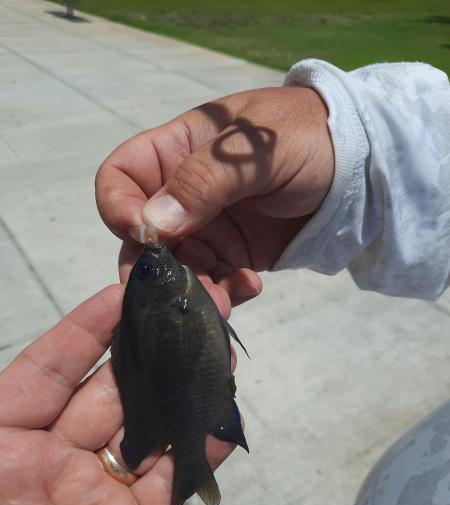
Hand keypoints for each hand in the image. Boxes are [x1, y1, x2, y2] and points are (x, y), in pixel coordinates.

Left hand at [0, 286, 234, 504]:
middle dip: (149, 352)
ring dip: (182, 393)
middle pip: (108, 391)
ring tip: (217, 355)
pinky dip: (199, 451)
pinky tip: (222, 420)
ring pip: (146, 429)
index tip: (123, 294)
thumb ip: (2, 415)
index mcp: (3, 441)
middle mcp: (49, 458)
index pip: (48, 369)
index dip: (84, 330)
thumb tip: (41, 369)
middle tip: (190, 315)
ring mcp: (95, 492)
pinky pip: (170, 482)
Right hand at [96, 86, 333, 303]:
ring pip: (176, 269)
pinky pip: (213, 283)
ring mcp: (208, 228)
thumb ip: (204, 183)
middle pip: (142, 236)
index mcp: (177, 151)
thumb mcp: (256, 152)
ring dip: (192, 290)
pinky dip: (224, 294)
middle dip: (155, 269)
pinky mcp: (233, 255)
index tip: (145, 233)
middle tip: (179, 292)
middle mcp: (183, 194)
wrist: (361, 165)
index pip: (121, 177)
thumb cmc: (308, 137)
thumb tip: (152, 225)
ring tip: (224, 302)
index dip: (118, 207)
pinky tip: (249, 286)